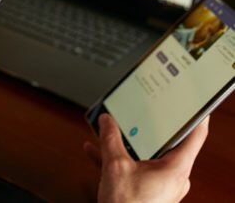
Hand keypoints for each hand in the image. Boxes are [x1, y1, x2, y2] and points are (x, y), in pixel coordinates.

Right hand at [84, 114, 208, 202]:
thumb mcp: (115, 166)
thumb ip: (110, 139)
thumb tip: (107, 120)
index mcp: (176, 168)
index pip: (195, 135)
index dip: (197, 114)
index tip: (196, 100)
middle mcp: (173, 177)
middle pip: (165, 142)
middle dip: (146, 125)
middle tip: (140, 107)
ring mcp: (160, 185)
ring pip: (145, 155)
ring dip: (125, 142)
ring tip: (108, 128)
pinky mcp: (147, 192)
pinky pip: (134, 167)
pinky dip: (117, 157)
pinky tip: (95, 149)